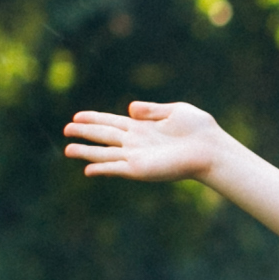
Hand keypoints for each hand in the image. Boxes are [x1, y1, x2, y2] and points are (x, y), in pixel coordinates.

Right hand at [64, 100, 235, 184]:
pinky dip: (101, 168)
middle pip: (104, 135)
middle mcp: (137, 142)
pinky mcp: (140, 169)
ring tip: (67, 150)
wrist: (212, 149)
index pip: (113, 122)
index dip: (94, 118)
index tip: (77, 116)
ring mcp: (137, 156)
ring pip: (104, 153)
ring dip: (85, 152)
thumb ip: (152, 110)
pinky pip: (115, 168)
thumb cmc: (200, 130)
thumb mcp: (175, 111)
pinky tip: (88, 170)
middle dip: (85, 132)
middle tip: (66, 129)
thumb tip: (129, 109)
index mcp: (144, 127)